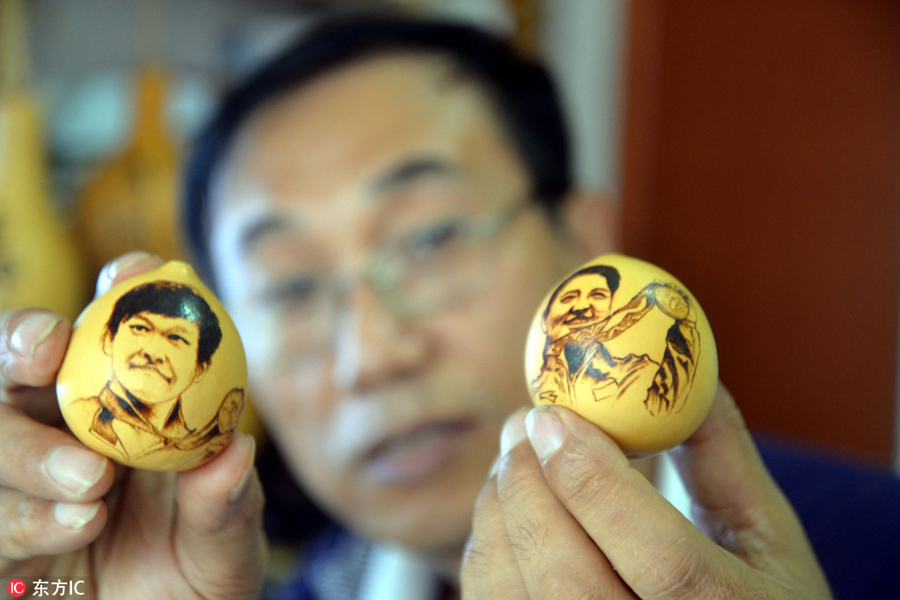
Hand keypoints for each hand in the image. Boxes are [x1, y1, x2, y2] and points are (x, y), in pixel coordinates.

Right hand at [0, 252, 265, 597]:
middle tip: (48, 352)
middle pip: (17, 362)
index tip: (132, 270)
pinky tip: (72, 525)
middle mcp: (66, 431)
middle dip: (21, 341)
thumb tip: (234, 453)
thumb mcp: (227, 552)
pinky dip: (20, 514)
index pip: (115, 330)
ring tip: (92, 488)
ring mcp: (20, 481)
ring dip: (28, 451)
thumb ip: (227, 510)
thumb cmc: (197, 584)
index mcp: (131, 411)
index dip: (120, 289)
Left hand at [461, 384, 831, 598]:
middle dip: (532, 492)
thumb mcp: (765, 531)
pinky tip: (507, 508)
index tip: (554, 417)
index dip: (596, 485)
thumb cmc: (754, 593)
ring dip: (501, 514)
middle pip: (572, 584)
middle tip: (523, 426)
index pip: (664, 561)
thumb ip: (721, 452)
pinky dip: (487, 550)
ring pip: (519, 598)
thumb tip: (672, 366)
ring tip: (514, 460)